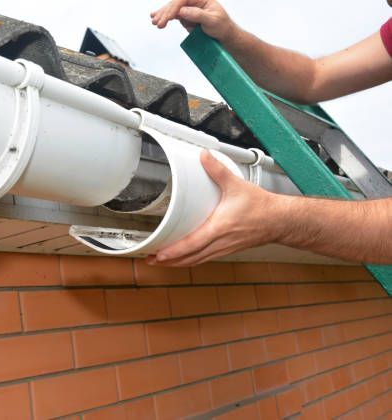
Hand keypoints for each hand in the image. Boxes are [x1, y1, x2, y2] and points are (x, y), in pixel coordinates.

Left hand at [146, 150, 284, 266]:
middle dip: (169, 261)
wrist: (279, 220)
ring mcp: (223, 249)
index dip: (173, 251)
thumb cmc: (260, 206)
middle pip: (190, 258)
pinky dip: (190, 260)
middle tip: (150, 260)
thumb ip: (217, 170)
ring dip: (178, 263)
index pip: (191, 244)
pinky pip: (204, 259)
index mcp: (219, 228)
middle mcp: (219, 242)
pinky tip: (183, 258)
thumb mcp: (236, 185)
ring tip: (161, 261)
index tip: (158, 255)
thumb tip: (204, 156)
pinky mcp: (226, 249)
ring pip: (196, 261)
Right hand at [150, 0, 236, 41]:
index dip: (173, 8)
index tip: (168, 17)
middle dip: (165, 13)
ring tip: (154, 21)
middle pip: (175, 4)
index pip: (183, 0)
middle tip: (158, 22)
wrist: (223, 34)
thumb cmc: (221, 26)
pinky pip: (173, 15)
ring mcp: (188, 8)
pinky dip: (164, 17)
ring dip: (162, 15)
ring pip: (172, 9)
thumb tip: (183, 11)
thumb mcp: (212, 20)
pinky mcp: (185, 16)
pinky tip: (155, 18)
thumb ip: (197, 15)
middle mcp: (193, 1)